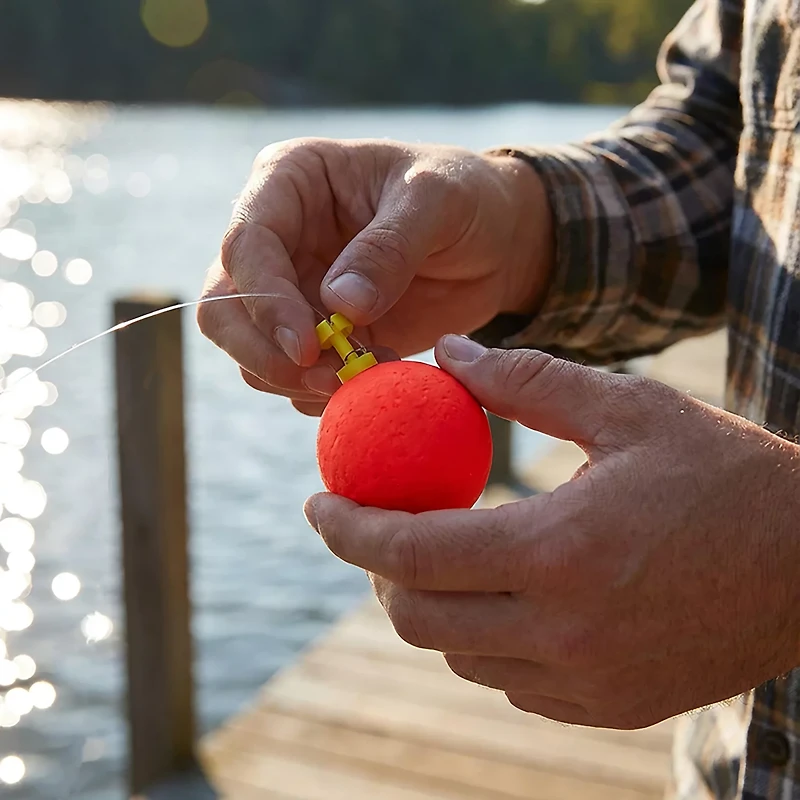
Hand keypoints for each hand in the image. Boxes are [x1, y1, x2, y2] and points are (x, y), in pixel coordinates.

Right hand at [197, 138, 551, 414]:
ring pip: (252, 352)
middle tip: (325, 379)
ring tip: (366, 374)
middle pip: (225, 308)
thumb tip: (340, 304)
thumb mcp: (437, 201)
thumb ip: (389, 246)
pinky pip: (294, 378)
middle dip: (266, 354)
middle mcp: (278, 238)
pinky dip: (324, 392)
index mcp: (289, 181)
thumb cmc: (465, 198)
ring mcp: (294, 291)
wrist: (495, 243)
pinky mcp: (318, 335)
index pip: (245, 245)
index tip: (306, 347)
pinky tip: (375, 377)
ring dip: (298, 381)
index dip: (265, 301)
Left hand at [304, 336, 799, 728]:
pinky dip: (481, 639)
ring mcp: (587, 681)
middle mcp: (565, 632)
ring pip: (458, 655)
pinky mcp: (609, 706)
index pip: (412, 551)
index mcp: (561, 550)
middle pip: (418, 619)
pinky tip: (499, 594)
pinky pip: (509, 681)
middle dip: (378, 571)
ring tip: (438, 554)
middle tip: (375, 527)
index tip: (318, 505)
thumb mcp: (625, 407)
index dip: (349, 529)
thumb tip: (445, 354)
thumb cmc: (723, 474)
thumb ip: (524, 379)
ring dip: (429, 604)